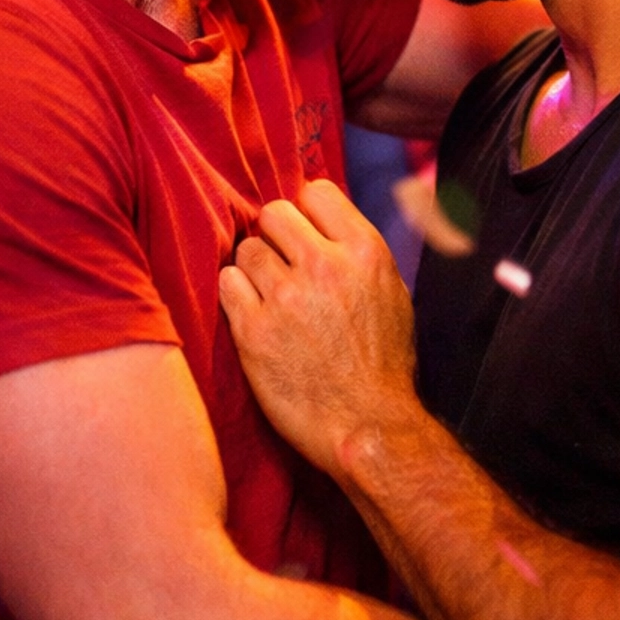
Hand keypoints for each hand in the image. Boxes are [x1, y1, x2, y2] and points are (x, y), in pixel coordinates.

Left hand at [220, 179, 418, 473]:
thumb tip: (326, 224)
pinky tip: (251, 315)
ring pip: (246, 249)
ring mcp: (285, 297)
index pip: (315, 193)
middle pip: (273, 214)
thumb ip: (359, 254)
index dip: (306, 214)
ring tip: (268, 297)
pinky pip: (227, 284)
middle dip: (274, 238)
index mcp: (365, 251)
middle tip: (280, 266)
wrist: (367, 426)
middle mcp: (325, 265)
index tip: (304, 236)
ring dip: (253, 270)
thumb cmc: (382, 364)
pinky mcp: (253, 331)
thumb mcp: (392, 293)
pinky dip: (235, 296)